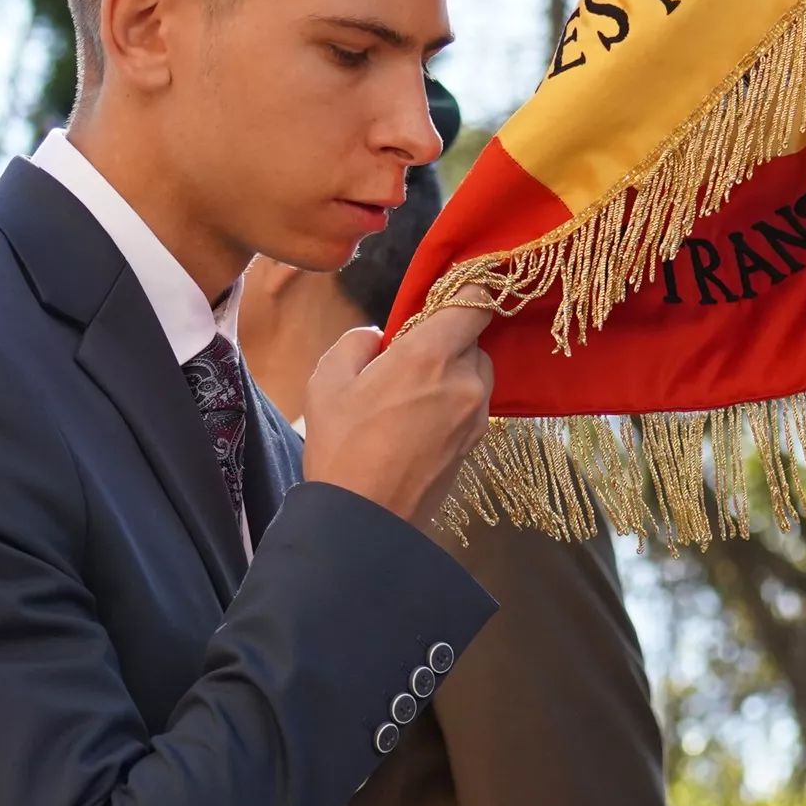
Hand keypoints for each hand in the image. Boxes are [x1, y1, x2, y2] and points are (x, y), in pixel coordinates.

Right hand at [300, 301, 493, 525]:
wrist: (364, 517)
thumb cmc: (341, 445)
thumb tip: (382, 339)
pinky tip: (418, 420)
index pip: (475, 301)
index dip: (469, 288)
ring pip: (476, 373)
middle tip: (409, 356)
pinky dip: (454, 401)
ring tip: (411, 392)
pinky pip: (472, 405)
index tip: (454, 288)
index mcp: (430, 356)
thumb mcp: (328, 379)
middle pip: (474, 339)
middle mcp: (465, 382)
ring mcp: (476, 416)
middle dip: (448, 339)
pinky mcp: (476, 443)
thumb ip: (359, 342)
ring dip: (453, 372)